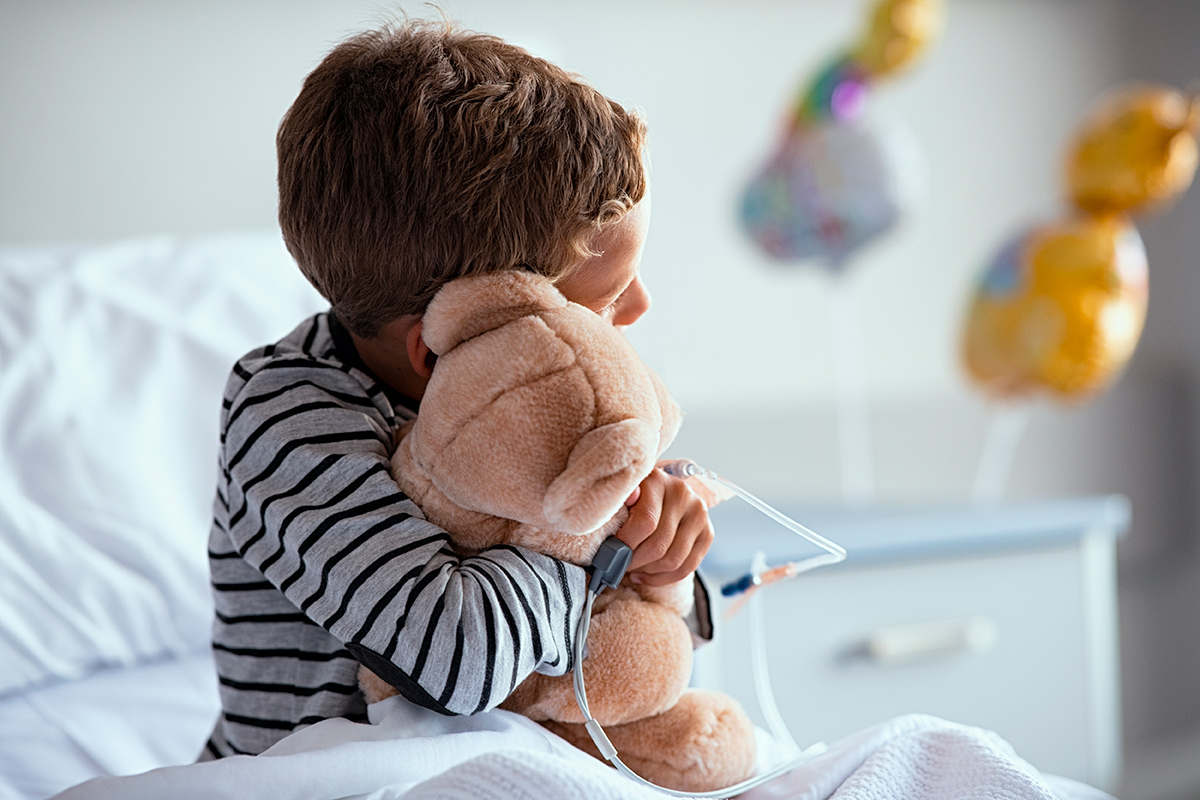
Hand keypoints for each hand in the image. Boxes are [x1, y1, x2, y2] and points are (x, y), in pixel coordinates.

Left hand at [615, 467, 712, 585]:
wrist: (658, 496)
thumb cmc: (632, 500)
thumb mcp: (620, 495)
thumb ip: (621, 500)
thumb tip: (628, 498)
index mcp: (657, 480)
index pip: (645, 522)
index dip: (626, 544)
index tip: (611, 553)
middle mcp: (682, 494)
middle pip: (659, 544)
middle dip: (635, 562)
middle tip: (619, 565)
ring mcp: (698, 513)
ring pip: (673, 560)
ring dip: (648, 571)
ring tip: (633, 569)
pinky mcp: (707, 532)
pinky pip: (687, 567)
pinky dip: (663, 578)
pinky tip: (645, 575)